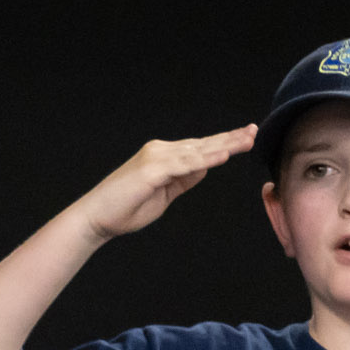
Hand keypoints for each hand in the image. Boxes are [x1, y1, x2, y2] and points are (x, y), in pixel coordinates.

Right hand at [71, 126, 258, 244]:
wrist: (95, 218)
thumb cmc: (124, 210)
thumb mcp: (163, 195)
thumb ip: (183, 181)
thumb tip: (203, 168)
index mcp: (163, 157)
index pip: (199, 148)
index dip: (223, 143)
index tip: (245, 137)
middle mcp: (160, 151)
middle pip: (202, 144)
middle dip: (230, 139)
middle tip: (254, 131)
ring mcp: (156, 158)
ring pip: (197, 151)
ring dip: (224, 146)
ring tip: (247, 141)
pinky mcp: (152, 170)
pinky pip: (184, 164)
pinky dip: (205, 160)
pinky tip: (223, 157)